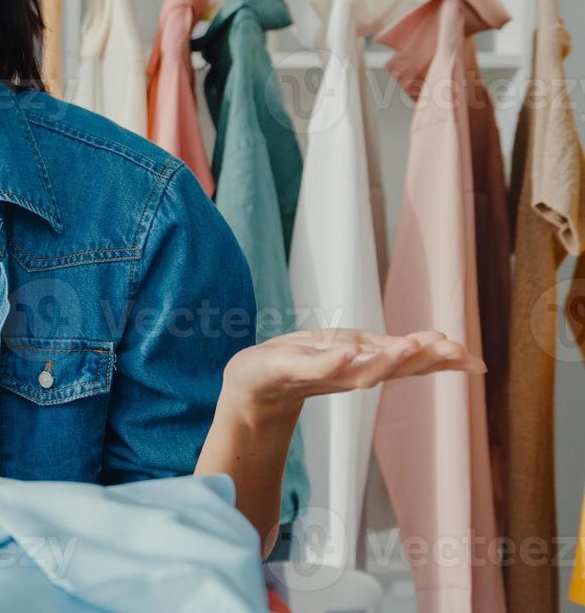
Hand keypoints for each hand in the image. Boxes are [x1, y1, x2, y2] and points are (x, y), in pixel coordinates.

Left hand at [221, 328, 485, 427]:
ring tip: (409, 348)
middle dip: (422, 361)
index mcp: (367, 365)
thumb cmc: (305, 362)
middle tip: (452, 351)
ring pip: (359, 372)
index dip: (441, 363)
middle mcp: (350, 374)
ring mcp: (321, 375)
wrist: (253, 384)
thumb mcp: (354, 349)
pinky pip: (315, 368)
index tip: (475, 361)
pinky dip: (333, 362)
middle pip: (391, 370)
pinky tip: (349, 352)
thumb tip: (445, 343)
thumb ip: (393, 350)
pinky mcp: (291, 371)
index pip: (410, 364)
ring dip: (384, 362)